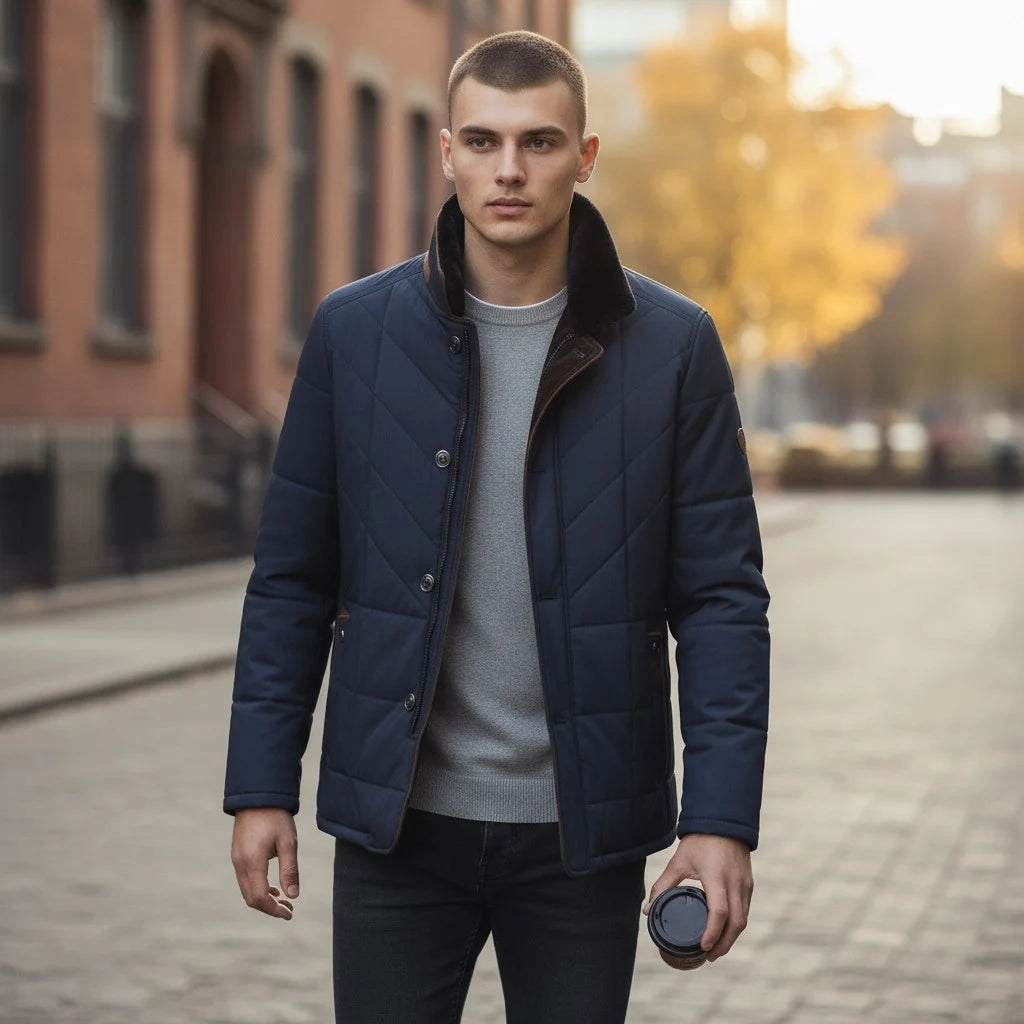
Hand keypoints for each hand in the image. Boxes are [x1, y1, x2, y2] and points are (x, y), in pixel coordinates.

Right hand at [230, 807, 299, 919]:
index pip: (260, 898)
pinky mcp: (238, 855)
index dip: (274, 910)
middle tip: (289, 909)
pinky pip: (245, 880)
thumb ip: (290, 870)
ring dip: (263, 899)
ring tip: (284, 900)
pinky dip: (258, 888)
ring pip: (247, 890)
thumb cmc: (276, 817)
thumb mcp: (288, 842)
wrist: (258, 796)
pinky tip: (273, 887)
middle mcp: (240, 864)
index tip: (290, 913)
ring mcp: (236, 860)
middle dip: (269, 908)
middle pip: (251, 898)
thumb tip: (293, 896)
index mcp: (252, 862)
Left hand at [642, 833, 752, 961]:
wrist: (723, 821)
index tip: (702, 947)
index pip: (719, 912)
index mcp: (717, 877)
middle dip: (724, 944)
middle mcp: (735, 883)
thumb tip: (648, 910)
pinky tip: (725, 931)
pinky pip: (746, 910)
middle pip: (736, 923)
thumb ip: (663, 886)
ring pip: (744, 919)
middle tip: (709, 956)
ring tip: (716, 948)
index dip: (712, 933)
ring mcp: (745, 884)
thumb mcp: (679, 861)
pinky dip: (736, 924)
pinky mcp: (749, 884)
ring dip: (731, 937)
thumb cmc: (700, 841)